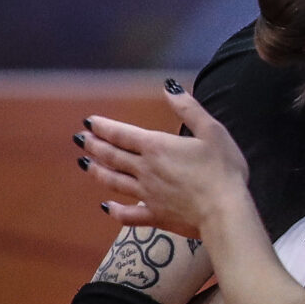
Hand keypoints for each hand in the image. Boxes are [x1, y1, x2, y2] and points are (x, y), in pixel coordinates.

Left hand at [82, 83, 250, 239]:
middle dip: (95, 146)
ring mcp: (147, 195)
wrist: (224, 211)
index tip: (88, 122)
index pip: (122, 134)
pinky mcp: (155, 216)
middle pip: (113, 156)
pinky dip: (115, 211)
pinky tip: (105, 207)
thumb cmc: (222, 168)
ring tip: (84, 164)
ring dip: (98, 172)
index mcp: (156, 147)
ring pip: (115, 182)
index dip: (103, 127)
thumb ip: (187, 108)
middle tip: (80, 140)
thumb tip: (168, 87)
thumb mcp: (211, 131)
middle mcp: (145, 170)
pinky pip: (128, 214)